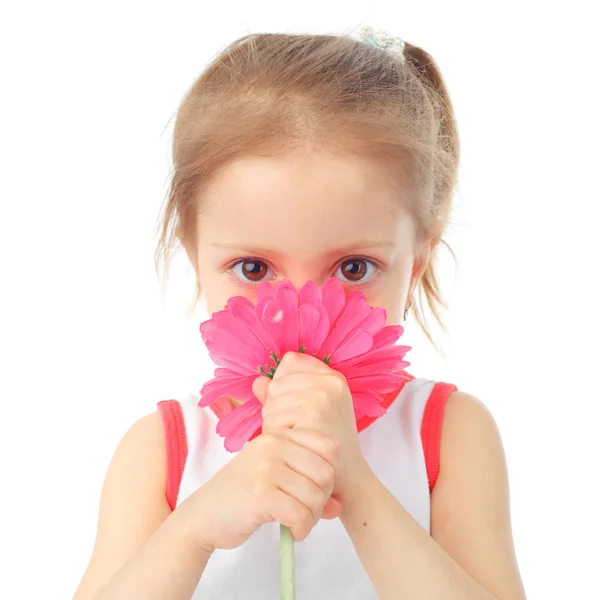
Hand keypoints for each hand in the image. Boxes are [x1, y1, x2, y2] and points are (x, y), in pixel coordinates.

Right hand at [179, 427, 339, 551]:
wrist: (204, 515)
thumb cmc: (242, 496)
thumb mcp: (276, 480)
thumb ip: (308, 485)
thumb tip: (339, 506)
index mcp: (279, 434)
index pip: (329, 446)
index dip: (332, 473)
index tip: (316, 490)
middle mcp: (273, 444)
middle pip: (326, 473)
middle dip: (323, 499)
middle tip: (307, 512)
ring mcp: (266, 467)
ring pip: (316, 496)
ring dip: (312, 518)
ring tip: (298, 522)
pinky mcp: (261, 494)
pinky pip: (301, 514)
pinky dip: (301, 529)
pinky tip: (291, 531)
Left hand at [254, 352, 371, 502]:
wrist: (346, 482)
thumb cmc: (324, 449)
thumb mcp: (309, 414)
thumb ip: (283, 394)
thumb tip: (257, 383)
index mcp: (332, 377)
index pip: (290, 363)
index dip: (284, 386)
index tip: (296, 409)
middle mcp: (330, 382)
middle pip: (276, 384)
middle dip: (276, 409)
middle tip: (298, 432)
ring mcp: (323, 396)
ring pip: (270, 402)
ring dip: (274, 425)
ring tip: (296, 441)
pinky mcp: (313, 413)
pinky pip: (273, 419)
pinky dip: (276, 436)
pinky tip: (293, 448)